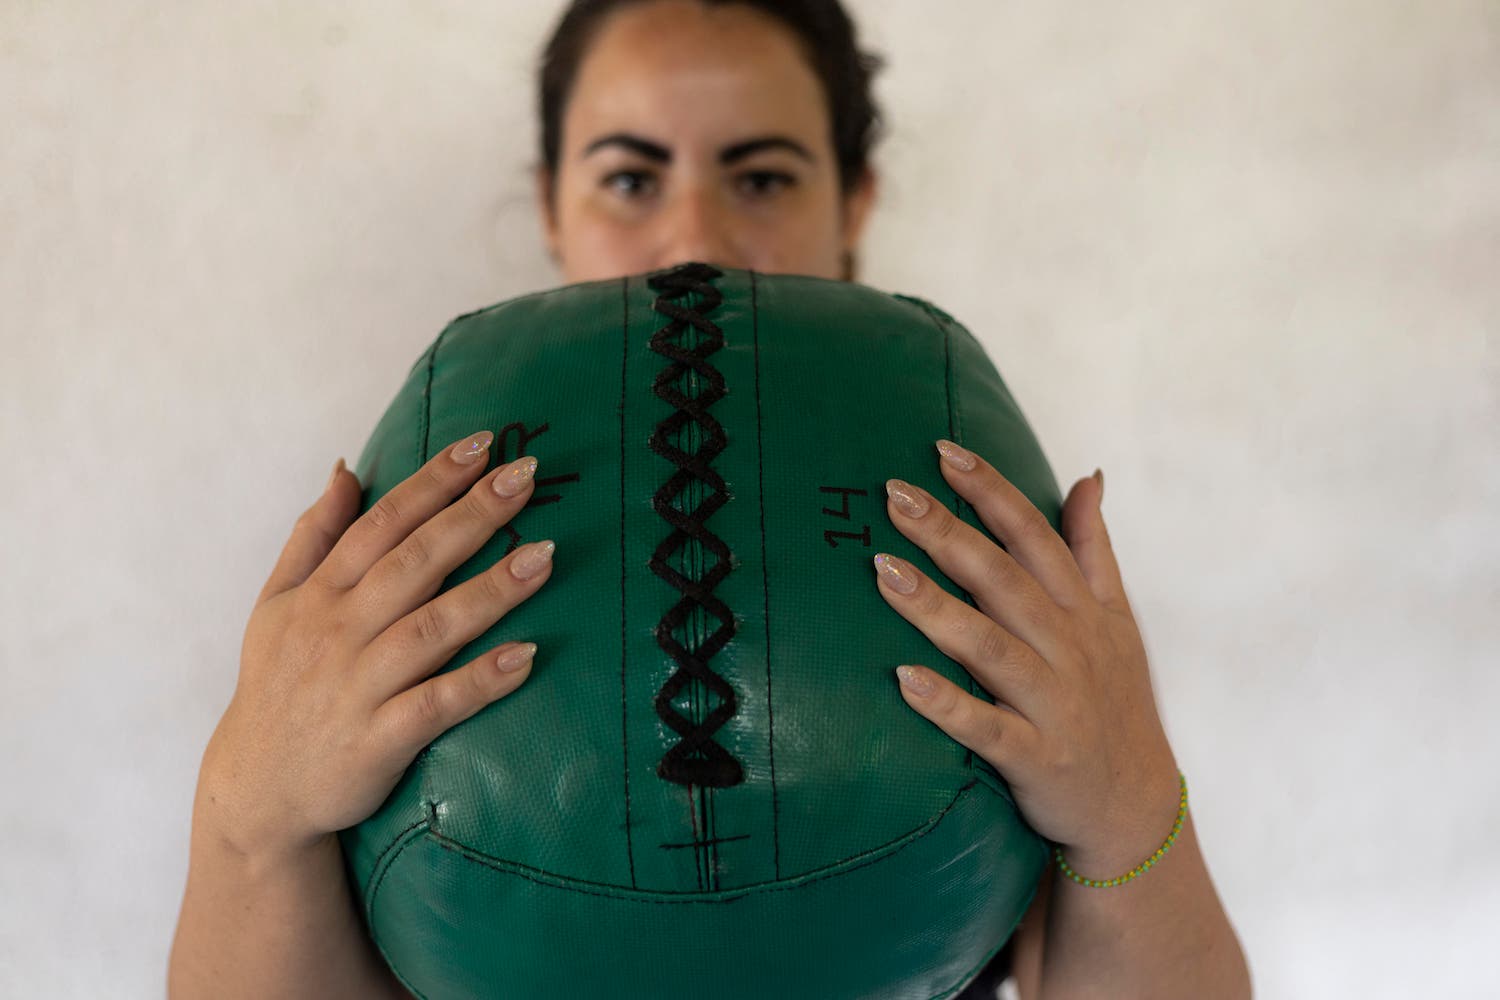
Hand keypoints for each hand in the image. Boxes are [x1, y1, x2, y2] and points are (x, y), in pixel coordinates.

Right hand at [197, 430, 555, 860]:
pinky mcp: (379, 740)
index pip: (383, 522)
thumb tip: (345, 469)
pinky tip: (527, 656)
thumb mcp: (277, 604)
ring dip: (490, 591)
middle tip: (527, 477)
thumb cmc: (279, 685)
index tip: (482, 444)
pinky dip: (480, 681)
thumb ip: (313, 536)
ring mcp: (360, 685)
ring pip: (431, 628)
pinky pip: (436, 705)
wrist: (258, 791)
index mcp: (321, 592)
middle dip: (472, 515)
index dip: (432, 481)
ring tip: (545, 555)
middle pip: (414, 562)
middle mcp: (340, 631)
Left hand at [874, 439, 1179, 873]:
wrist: (1136, 807)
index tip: (943, 451)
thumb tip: (1088, 477)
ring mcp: (1053, 704)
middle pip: (1004, 580)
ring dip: (937, 608)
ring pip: (991, 648)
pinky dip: (948, 705)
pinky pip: (987, 729)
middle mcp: (1069, 648)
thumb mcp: (1118, 619)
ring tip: (884, 571)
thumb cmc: (1113, 702)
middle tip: (894, 495)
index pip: (1034, 536)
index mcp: (1082, 610)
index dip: (991, 491)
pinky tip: (903, 679)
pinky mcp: (1036, 758)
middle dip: (949, 534)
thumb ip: (1093, 548)